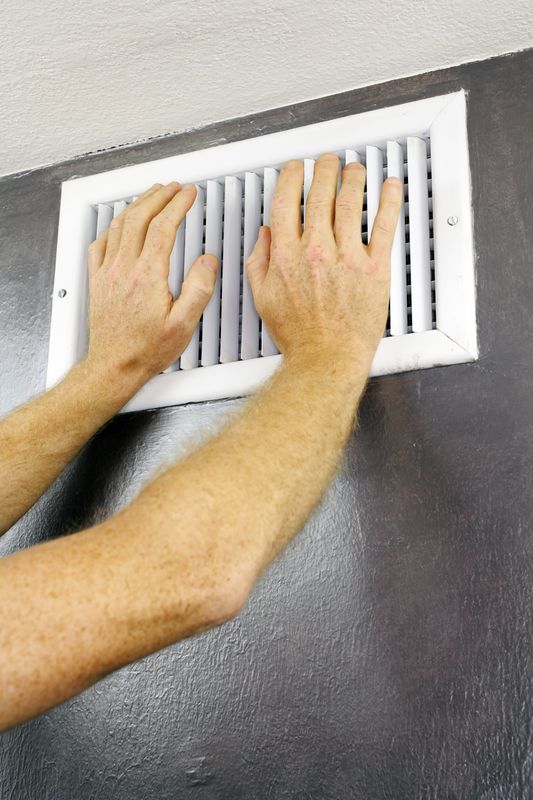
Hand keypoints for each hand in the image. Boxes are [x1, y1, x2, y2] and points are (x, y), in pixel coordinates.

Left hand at [86, 183, 217, 388]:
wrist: (114, 365)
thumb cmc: (146, 350)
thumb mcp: (183, 324)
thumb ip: (199, 289)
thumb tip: (207, 261)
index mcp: (147, 275)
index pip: (164, 227)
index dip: (178, 205)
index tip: (189, 194)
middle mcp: (124, 268)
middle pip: (141, 217)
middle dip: (159, 196)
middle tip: (174, 188)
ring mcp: (108, 272)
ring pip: (120, 225)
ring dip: (138, 204)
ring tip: (151, 195)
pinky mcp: (97, 281)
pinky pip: (100, 244)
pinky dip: (113, 226)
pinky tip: (119, 225)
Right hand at [246, 154, 402, 367]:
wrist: (326, 359)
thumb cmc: (299, 336)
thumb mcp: (263, 299)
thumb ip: (259, 263)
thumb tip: (265, 238)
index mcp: (287, 256)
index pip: (286, 203)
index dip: (291, 178)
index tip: (295, 169)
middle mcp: (316, 252)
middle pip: (320, 195)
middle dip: (324, 170)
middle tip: (328, 162)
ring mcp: (347, 258)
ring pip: (350, 203)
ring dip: (352, 178)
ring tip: (354, 169)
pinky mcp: (374, 269)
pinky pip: (384, 226)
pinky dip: (389, 201)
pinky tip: (390, 187)